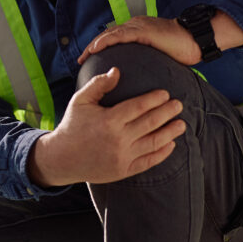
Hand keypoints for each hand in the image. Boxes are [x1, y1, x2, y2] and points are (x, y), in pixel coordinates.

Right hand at [27, 66, 186, 186]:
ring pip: (153, 143)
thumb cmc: (72, 125)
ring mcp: (122, 157)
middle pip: (150, 123)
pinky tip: (170, 144)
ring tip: (181, 124)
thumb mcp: (80, 101)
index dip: (154, 99)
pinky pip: (148, 161)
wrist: (61, 158)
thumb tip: (117, 70)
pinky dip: (161, 153)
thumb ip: (99, 84)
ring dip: (170, 133)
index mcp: (109, 120)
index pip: (139, 107)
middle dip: (167, 113)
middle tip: (179, 104)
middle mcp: (118, 139)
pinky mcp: (123, 170)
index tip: (165, 93)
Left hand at [76, 12, 242, 66]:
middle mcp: (136, 26)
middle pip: (108, 35)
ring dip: (95, 44)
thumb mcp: (160, 59)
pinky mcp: (143, 30)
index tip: (89, 61)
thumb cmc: (182, 51)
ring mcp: (139, 27)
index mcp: (138, 31)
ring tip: (85, 55)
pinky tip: (97, 49)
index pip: (114, 38)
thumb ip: (149, 65)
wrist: (196, 41)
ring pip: (110, 33)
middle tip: (81, 60)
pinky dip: (106, 41)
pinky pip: (120, 35)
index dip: (100, 47)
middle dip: (92, 47)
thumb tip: (143, 85)